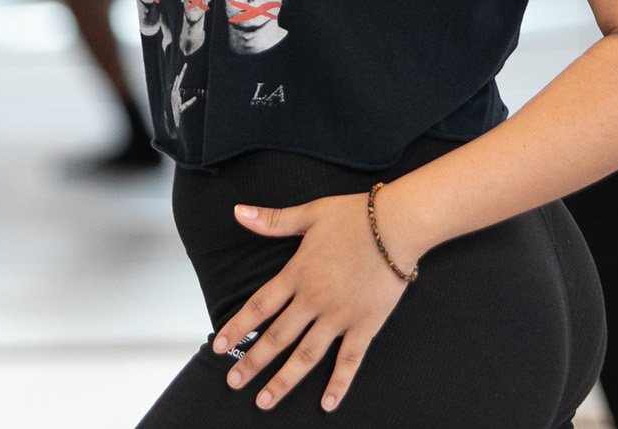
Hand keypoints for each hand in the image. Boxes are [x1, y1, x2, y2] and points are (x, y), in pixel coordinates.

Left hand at [211, 194, 411, 412]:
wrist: (399, 225)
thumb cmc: (355, 217)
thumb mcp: (309, 214)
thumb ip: (272, 220)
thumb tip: (238, 212)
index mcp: (297, 274)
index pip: (259, 307)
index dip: (237, 328)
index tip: (218, 347)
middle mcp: (314, 300)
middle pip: (277, 337)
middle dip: (252, 362)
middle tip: (234, 382)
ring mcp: (340, 316)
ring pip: (306, 355)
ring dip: (283, 380)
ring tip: (264, 401)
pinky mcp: (365, 325)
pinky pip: (349, 360)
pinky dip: (338, 383)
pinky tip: (327, 404)